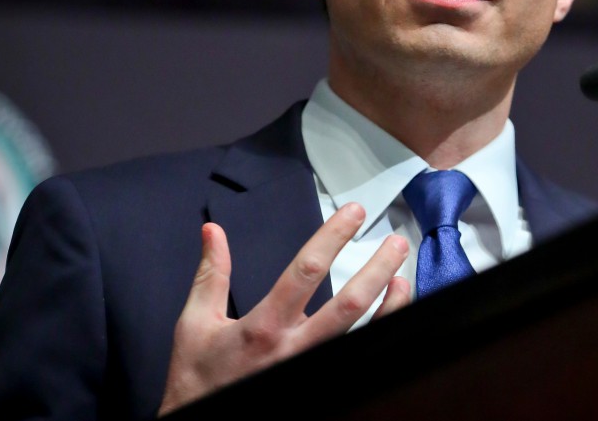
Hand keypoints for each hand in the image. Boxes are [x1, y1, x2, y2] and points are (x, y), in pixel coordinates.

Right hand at [158, 202, 410, 415]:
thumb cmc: (198, 380)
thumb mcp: (195, 324)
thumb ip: (211, 275)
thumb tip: (213, 232)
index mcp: (264, 326)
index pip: (306, 271)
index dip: (332, 238)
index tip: (352, 214)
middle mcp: (294, 349)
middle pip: (348, 304)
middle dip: (377, 269)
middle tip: (396, 242)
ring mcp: (312, 369)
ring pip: (362, 334)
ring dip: (389, 305)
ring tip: (402, 277)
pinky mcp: (322, 384)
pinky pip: (358, 356)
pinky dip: (379, 332)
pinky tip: (390, 315)